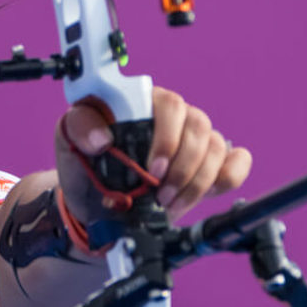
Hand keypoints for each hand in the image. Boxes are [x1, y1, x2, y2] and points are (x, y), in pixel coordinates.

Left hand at [56, 86, 251, 228]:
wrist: (96, 202)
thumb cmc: (86, 163)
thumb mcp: (70, 138)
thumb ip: (81, 126)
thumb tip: (103, 138)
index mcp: (145, 102)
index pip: (171, 105)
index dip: (167, 138)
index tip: (151, 171)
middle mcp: (176, 117)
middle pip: (199, 127)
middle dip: (182, 167)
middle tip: (160, 194)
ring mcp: (196, 140)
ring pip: (217, 148)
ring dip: (197, 182)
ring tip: (170, 203)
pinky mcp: (212, 163)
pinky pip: (237, 161)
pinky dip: (228, 177)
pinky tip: (206, 192)